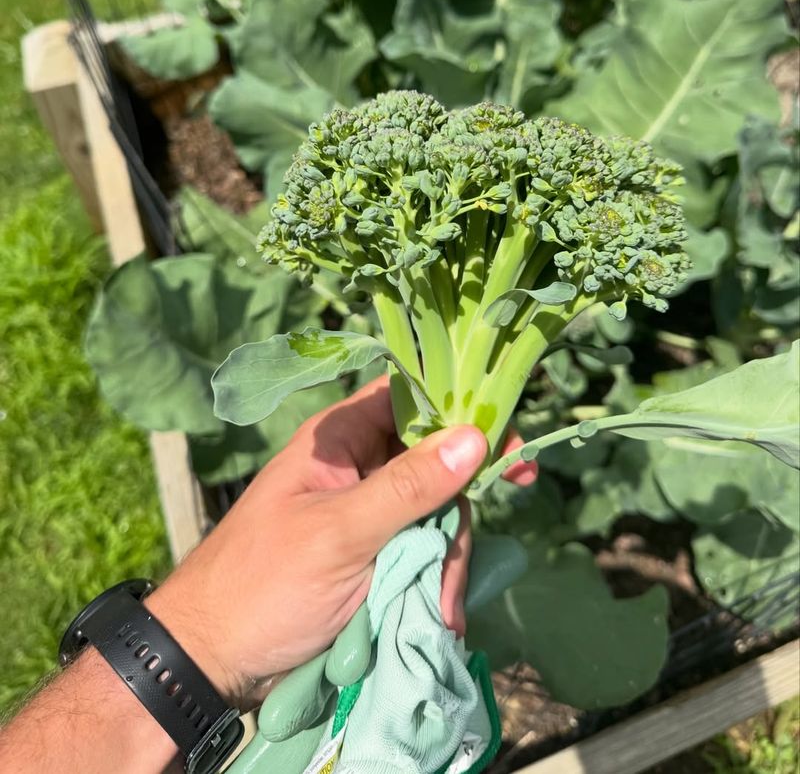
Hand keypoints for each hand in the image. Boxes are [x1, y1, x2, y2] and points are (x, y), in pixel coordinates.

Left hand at [148, 379, 535, 710]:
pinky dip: (435, 581)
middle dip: (456, 508)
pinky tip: (439, 614)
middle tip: (482, 534)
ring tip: (441, 609)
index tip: (508, 445)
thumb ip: (407, 487)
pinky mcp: (375, 555)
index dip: (462, 411)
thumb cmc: (263, 584)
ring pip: (435, 513)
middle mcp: (358, 465)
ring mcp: (368, 512)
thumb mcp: (339, 535)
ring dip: (446, 559)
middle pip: (435, 460)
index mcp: (340, 438)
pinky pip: (423, 552)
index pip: (412, 397)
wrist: (212, 659)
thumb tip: (475, 436)